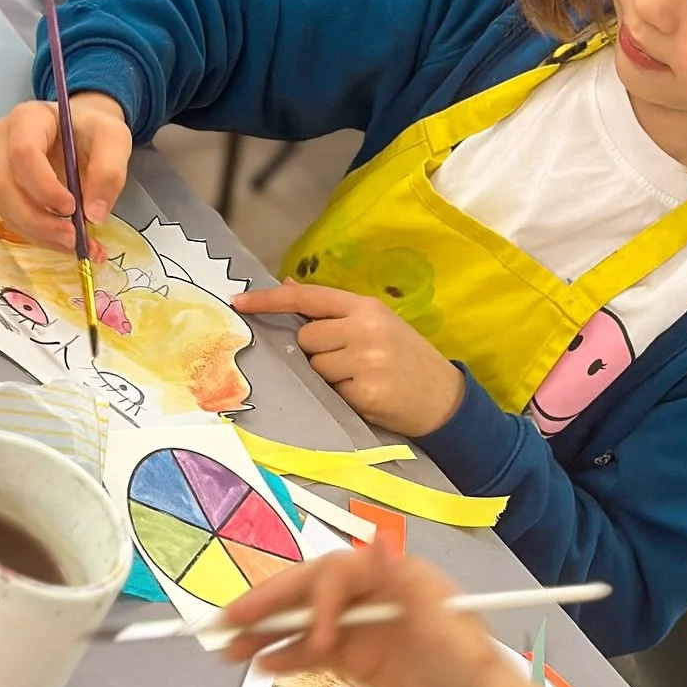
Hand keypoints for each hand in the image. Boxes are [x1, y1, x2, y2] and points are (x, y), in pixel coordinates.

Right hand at [0, 92, 132, 251]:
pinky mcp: (4, 190)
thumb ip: (109, 172)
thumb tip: (93, 215)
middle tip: (72, 238)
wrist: (82, 134)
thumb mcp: (114, 139)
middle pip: (3, 185)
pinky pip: (13, 219)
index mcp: (27, 119)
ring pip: (5, 207)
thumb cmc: (93, 132)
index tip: (72, 209)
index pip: (22, 153)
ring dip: (39, 234)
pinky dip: (40, 237)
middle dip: (37, 220)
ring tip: (75, 244)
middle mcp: (1, 140)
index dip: (44, 187)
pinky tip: (66, 243)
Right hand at [223, 548, 525, 686]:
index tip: (319, 639)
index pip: (338, 573)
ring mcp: (366, 630)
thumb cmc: (475, 675)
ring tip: (227, 647)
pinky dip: (286, 658)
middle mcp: (377, 597)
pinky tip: (260, 665)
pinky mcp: (361, 662)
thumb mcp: (445, 628)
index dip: (317, 600)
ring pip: (305, 623)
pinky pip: (313, 654)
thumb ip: (407, 585)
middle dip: (268, 605)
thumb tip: (377, 539)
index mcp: (397, 578)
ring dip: (267, 632)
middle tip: (226, 623)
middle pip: (310, 592)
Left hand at [233, 282, 464, 436]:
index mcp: (366, 307)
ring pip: (315, 368)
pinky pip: (330, 393)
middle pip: (306, 339)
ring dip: (329, 378)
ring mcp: (366, 361)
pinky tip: (367, 396)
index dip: (270, 300)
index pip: (308, 298)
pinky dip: (342, 397)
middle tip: (349, 363)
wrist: (445, 398)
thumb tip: (290, 288)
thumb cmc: (408, 359)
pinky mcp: (365, 392)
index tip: (240, 302)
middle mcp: (365, 329)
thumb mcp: (378, 324)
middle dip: (318, 353)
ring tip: (361, 380)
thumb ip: (335, 311)